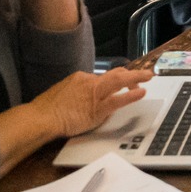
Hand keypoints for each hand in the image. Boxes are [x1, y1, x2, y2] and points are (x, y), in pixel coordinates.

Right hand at [28, 68, 152, 140]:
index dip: (115, 80)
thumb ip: (75, 94)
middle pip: (114, 74)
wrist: (41, 117)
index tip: (123, 82)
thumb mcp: (62, 94)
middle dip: (130, 74)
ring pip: (119, 81)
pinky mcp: (97, 108)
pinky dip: (131, 95)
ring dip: (136, 78)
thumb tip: (83, 99)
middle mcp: (89, 82)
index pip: (102, 77)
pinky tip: (142, 92)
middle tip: (143, 74)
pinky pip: (118, 100)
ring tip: (149, 76)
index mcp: (80, 78)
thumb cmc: (47, 110)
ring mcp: (94, 94)